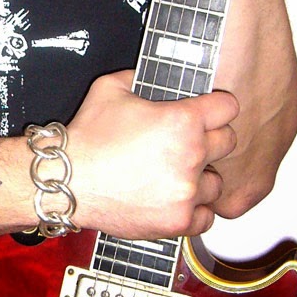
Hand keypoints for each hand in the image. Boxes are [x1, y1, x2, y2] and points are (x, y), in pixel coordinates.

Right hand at [65, 70, 238, 238]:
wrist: (68, 180)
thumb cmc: (88, 137)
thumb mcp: (111, 87)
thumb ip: (139, 76)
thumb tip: (147, 75)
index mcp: (182, 121)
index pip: (228, 107)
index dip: (218, 105)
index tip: (213, 110)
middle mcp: (191, 156)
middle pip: (228, 143)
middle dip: (211, 138)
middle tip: (189, 141)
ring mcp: (186, 192)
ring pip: (217, 183)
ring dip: (202, 177)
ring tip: (179, 173)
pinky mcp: (177, 221)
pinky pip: (206, 217)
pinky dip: (195, 210)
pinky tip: (177, 199)